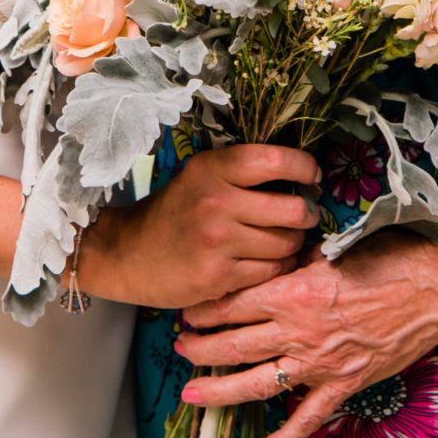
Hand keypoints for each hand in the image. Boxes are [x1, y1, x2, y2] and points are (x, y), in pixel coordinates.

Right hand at [81, 144, 319, 311]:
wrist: (126, 253)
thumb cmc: (173, 212)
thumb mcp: (200, 177)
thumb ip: (241, 172)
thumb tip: (300, 175)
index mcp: (212, 168)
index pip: (276, 160)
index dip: (304, 167)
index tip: (310, 176)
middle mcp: (216, 201)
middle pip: (293, 209)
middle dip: (307, 213)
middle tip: (303, 214)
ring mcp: (217, 242)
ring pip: (287, 244)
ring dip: (293, 243)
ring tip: (281, 239)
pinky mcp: (218, 277)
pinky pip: (270, 271)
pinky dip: (275, 267)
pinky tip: (264, 261)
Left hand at [175, 226, 437, 437]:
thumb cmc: (392, 257)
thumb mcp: (335, 247)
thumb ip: (298, 260)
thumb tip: (273, 257)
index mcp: (293, 290)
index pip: (232, 302)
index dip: (203, 308)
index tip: (185, 310)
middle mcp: (298, 331)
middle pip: (233, 344)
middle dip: (200, 348)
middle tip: (179, 349)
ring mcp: (320, 364)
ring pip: (256, 383)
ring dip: (219, 390)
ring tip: (191, 393)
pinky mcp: (345, 386)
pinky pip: (307, 419)